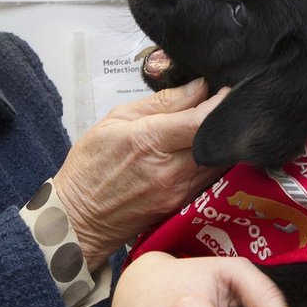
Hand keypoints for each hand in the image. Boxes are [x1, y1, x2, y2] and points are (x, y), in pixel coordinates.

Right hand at [54, 80, 228, 270]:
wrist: (78, 219)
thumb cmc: (91, 167)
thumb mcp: (115, 120)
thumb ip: (161, 103)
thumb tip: (197, 87)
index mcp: (150, 141)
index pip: (202, 119)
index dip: (222, 101)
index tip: (227, 89)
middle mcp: (171, 169)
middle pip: (219, 141)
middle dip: (226, 120)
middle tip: (225, 104)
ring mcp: (180, 191)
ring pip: (222, 161)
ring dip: (223, 141)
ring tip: (214, 124)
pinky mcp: (184, 205)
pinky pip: (212, 177)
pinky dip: (215, 160)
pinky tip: (206, 149)